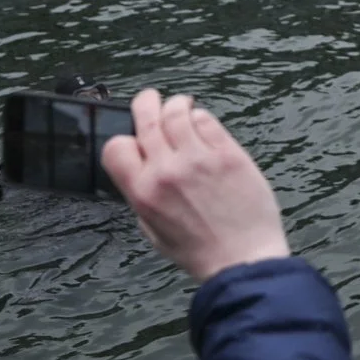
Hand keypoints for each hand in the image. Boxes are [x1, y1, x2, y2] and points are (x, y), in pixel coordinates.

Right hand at [102, 89, 290, 283]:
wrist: (243, 259)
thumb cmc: (199, 250)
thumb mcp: (153, 231)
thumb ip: (142, 196)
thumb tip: (140, 167)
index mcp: (143, 192)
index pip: (116, 146)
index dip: (123, 138)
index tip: (134, 136)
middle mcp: (166, 171)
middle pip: (147, 118)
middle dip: (145, 103)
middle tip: (150, 100)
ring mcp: (198, 159)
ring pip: (177, 112)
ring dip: (175, 105)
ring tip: (181, 107)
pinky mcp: (228, 153)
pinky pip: (207, 119)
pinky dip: (201, 116)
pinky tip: (203, 123)